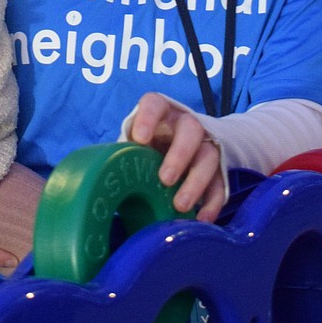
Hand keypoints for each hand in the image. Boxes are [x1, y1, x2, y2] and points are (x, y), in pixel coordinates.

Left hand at [128, 93, 224, 221]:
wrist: (180, 148)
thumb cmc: (148, 147)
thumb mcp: (135, 146)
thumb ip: (124, 157)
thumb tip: (101, 184)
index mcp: (161, 113)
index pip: (155, 104)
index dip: (148, 118)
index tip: (140, 139)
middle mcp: (185, 124)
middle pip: (191, 129)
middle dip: (179, 154)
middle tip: (164, 179)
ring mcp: (205, 145)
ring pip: (208, 156)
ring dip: (195, 181)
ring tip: (179, 205)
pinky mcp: (218, 169)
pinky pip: (221, 184)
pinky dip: (212, 202)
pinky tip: (201, 219)